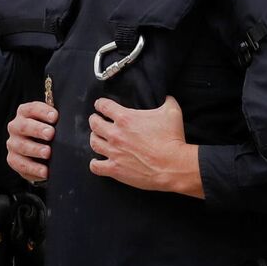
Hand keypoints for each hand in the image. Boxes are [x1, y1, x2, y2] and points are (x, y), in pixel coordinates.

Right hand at [6, 100, 57, 182]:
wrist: (38, 154)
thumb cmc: (48, 134)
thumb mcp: (52, 124)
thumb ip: (58, 119)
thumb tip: (75, 118)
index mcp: (25, 113)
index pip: (31, 109)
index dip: (42, 111)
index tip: (55, 117)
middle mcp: (15, 126)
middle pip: (23, 126)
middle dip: (37, 129)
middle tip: (50, 134)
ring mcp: (13, 143)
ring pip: (21, 146)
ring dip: (35, 149)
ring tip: (48, 153)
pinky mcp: (13, 159)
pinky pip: (21, 164)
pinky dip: (33, 168)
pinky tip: (45, 171)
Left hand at [87, 96, 203, 197]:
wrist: (172, 165)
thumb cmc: (172, 139)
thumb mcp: (172, 112)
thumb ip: (166, 101)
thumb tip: (166, 96)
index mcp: (125, 118)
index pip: (104, 106)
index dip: (100, 104)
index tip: (99, 105)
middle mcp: (115, 134)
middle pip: (94, 123)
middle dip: (94, 120)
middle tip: (96, 120)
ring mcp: (113, 152)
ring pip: (94, 142)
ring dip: (94, 138)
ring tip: (97, 137)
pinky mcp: (115, 169)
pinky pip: (96, 166)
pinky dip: (94, 163)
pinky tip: (96, 161)